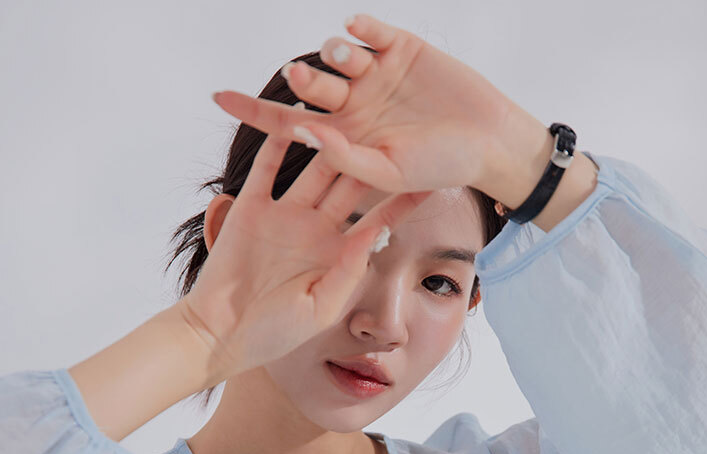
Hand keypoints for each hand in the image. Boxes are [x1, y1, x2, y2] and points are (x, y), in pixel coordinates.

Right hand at [180, 130, 432, 380]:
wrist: (221, 334)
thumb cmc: (274, 333)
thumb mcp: (320, 309)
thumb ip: (347, 272)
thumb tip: (374, 234)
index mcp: (336, 255)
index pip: (377, 220)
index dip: (403, 201)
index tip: (433, 179)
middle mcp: (314, 229)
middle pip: (350, 184)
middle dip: (374, 156)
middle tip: (399, 123)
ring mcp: (284, 215)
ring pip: (314, 168)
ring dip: (331, 140)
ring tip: (354, 107)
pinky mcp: (251, 209)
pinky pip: (267, 167)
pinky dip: (278, 141)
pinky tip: (296, 115)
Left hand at [211, 13, 520, 197]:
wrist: (489, 142)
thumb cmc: (441, 167)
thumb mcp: (388, 172)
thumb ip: (345, 156)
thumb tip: (302, 133)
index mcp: (345, 139)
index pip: (288, 124)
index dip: (253, 111)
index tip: (217, 97)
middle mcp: (355, 105)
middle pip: (310, 85)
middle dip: (302, 79)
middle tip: (301, 77)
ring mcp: (377, 75)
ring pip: (337, 53)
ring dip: (334, 53)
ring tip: (351, 61)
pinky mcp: (402, 48)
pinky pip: (370, 29)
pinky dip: (361, 27)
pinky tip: (362, 32)